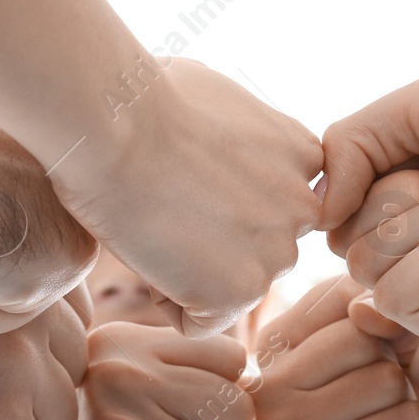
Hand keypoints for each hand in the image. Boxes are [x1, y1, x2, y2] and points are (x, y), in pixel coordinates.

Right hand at [53, 58, 323, 336]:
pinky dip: (169, 303)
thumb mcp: (218, 98)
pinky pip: (201, 322)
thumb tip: (227, 144)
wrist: (114, 125)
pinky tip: (148, 258)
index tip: (188, 184)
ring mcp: (278, 251)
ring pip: (233, 289)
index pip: (275, 207)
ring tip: (153, 229)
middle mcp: (304, 206)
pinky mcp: (242, 290)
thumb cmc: (143, 97)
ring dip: (192, 275)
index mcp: (303, 156)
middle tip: (163, 209)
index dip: (225, 205)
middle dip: (215, 244)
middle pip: (258, 252)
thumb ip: (245, 136)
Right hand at [254, 276, 418, 419]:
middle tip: (388, 409)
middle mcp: (265, 385)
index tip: (379, 368)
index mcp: (274, 346)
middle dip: (399, 369)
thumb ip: (383, 311)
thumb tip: (366, 309)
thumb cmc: (404, 416)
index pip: (343, 295)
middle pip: (360, 333)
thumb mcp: (400, 344)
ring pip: (385, 378)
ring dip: (412, 408)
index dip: (388, 328)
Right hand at [321, 78, 418, 351]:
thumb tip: (318, 218)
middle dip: (403, 197)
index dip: (374, 172)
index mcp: (406, 207)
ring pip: (364, 265)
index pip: (336, 207)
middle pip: (344, 236)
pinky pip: (394, 298)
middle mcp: (415, 255)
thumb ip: (340, 146)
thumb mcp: (410, 110)